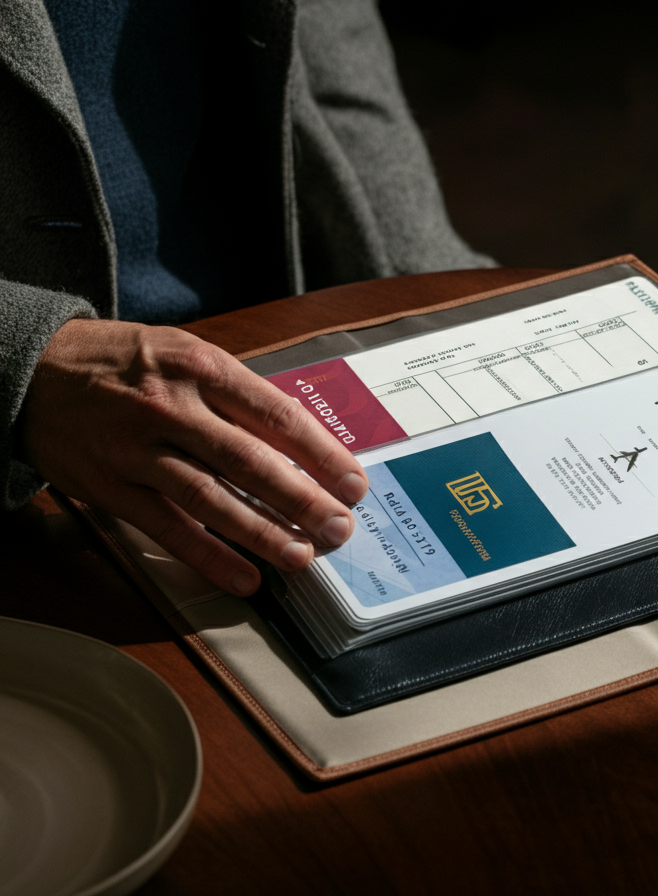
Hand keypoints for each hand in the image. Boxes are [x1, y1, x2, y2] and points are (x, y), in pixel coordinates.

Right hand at [17, 318, 367, 595]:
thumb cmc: (126, 361)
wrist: (33, 369)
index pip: (276, 414)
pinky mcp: (110, 486)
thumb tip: (299, 441)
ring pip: (210, 499)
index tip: (352, 482)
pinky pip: (166, 528)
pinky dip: (207, 557)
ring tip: (301, 557)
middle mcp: (171, 408)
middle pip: (249, 460)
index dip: (321, 453)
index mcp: (202, 367)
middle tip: (338, 527)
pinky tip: (243, 577)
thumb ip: (239, 394)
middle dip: (301, 499)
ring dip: (261, 533)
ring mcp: (137, 450)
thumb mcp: (186, 353)